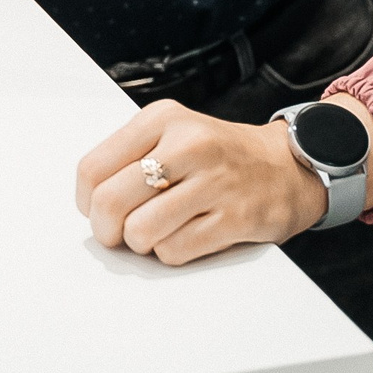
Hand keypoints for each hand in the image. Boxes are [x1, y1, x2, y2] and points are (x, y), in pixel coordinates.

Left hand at [75, 100, 325, 265]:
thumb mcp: (172, 133)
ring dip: (141, 243)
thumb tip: (88, 203)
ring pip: (139, 231)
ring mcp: (214, 182)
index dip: (86, 201)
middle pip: (110, 202)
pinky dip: (170, 253)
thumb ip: (128, 158)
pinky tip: (186, 236)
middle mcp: (188, 144)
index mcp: (162, 119)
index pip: (92, 169)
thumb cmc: (218, 155)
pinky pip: (174, 251)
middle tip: (118, 233)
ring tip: (156, 232)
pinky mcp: (235, 217)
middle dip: (106, 229)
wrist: (286, 166)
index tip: (97, 209)